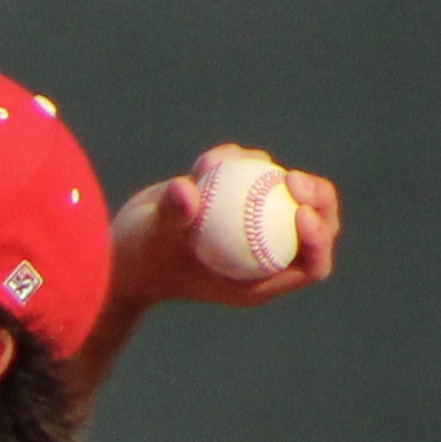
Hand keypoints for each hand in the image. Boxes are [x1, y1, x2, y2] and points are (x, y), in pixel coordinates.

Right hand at [105, 143, 339, 312]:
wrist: (121, 249)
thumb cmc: (139, 258)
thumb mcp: (152, 240)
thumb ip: (171, 215)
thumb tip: (186, 188)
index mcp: (259, 279)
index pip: (312, 264)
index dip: (319, 238)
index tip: (300, 213)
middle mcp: (265, 254)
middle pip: (316, 226)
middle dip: (318, 200)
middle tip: (294, 180)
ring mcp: (256, 226)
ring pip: (293, 196)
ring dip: (276, 173)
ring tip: (244, 163)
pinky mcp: (243, 201)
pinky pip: (258, 175)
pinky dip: (241, 161)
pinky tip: (210, 162)